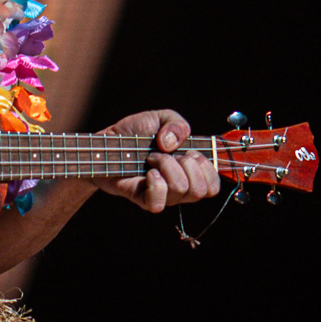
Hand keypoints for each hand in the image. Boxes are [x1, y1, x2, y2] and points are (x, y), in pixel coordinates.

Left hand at [93, 109, 219, 213]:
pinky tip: (147, 173)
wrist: (107, 143)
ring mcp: (162, 195)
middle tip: (166, 154)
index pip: (213, 187)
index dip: (207, 168)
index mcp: (189, 172)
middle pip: (201, 190)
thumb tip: (173, 146)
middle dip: (186, 164)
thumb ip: (178, 124)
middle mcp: (179, 187)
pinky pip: (159, 203)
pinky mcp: (143, 199)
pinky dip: (155, 183)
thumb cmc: (135, 133)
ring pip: (181, 190)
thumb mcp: (161, 118)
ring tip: (152, 159)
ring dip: (167, 166)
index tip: (190, 153)